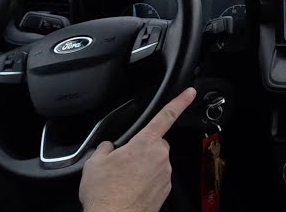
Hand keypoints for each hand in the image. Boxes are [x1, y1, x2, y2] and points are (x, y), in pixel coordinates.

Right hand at [78, 87, 195, 211]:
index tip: (190, 93)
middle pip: (155, 144)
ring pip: (155, 163)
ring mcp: (164, 174)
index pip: (166, 116)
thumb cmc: (105, 193)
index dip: (179, 102)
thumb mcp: (95, 163)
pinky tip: (130, 190)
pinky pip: (156, 179)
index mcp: (145, 143)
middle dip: (142, 150)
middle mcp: (160, 157)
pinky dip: (146, 182)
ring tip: (123, 181)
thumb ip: (106, 148)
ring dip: (143, 168)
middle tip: (123, 163)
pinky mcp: (165, 190)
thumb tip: (109, 148)